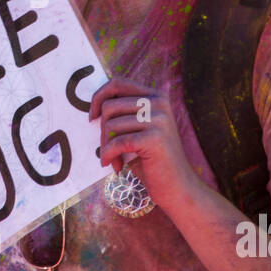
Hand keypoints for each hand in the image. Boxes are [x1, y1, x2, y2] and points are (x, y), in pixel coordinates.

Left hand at [90, 76, 196, 208]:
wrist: (178, 186)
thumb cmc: (153, 159)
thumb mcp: (141, 128)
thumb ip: (125, 112)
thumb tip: (95, 104)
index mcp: (156, 96)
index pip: (118, 83)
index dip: (98, 97)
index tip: (92, 117)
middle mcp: (159, 103)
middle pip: (110, 106)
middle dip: (102, 131)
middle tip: (106, 149)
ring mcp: (158, 119)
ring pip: (111, 125)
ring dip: (106, 146)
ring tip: (115, 160)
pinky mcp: (154, 138)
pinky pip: (117, 142)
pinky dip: (109, 155)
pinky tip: (115, 166)